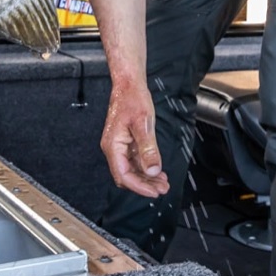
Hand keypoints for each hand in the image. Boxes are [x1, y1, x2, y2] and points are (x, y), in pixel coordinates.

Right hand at [100, 81, 168, 197]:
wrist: (129, 84)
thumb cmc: (132, 98)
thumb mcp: (143, 124)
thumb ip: (148, 149)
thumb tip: (152, 170)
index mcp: (113, 145)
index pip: (123, 175)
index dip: (139, 186)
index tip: (154, 191)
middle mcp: (113, 148)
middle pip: (126, 175)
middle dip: (144, 184)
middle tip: (162, 189)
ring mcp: (119, 146)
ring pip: (131, 169)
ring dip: (146, 177)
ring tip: (162, 182)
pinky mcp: (125, 142)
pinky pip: (134, 161)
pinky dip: (146, 167)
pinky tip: (157, 170)